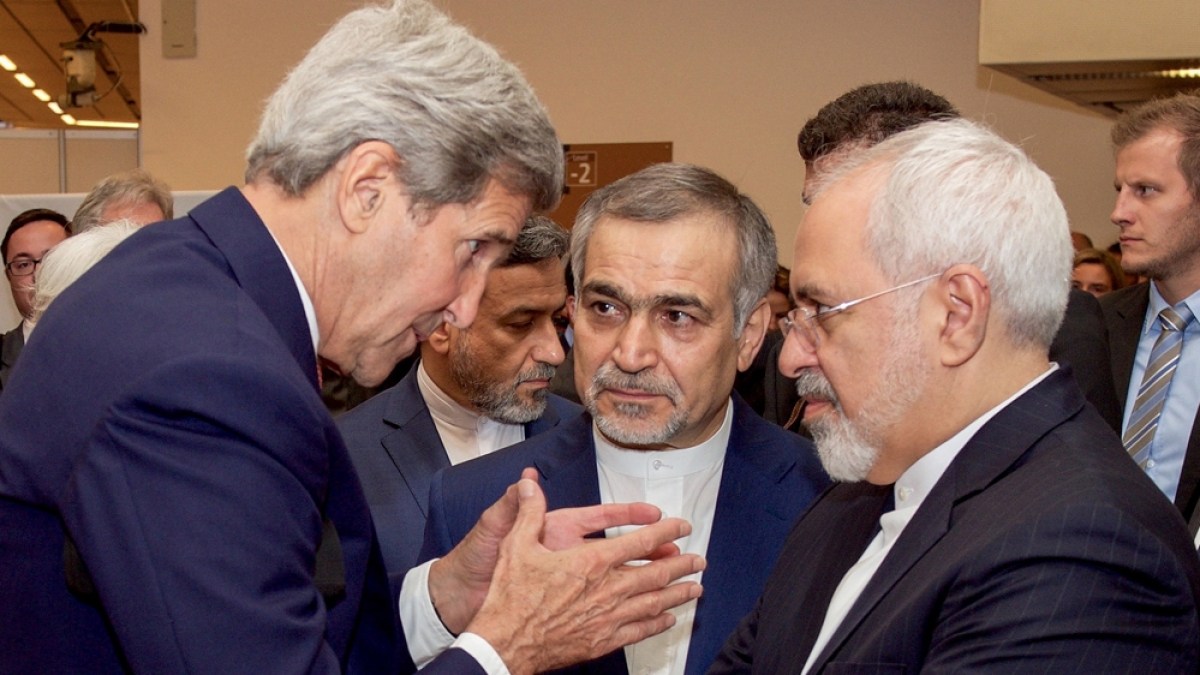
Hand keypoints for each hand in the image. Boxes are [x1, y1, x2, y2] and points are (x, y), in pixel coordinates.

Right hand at [428, 468, 678, 632]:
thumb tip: (528, 484)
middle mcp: (607, 589)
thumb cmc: (511, 596)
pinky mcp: (602, 641)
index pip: (641, 542)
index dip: (667, 532)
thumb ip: (529, 512)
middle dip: (683, 564)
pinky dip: (658, 624)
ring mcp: (608, 617)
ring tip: (696, 588)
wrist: (505, 643)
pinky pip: (640, 631)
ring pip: (655, 602)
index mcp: (592, 561)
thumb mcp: (515, 546)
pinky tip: (668, 619)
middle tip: (699, 559)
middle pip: (657, 573)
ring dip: (679, 593)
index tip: (682, 527)